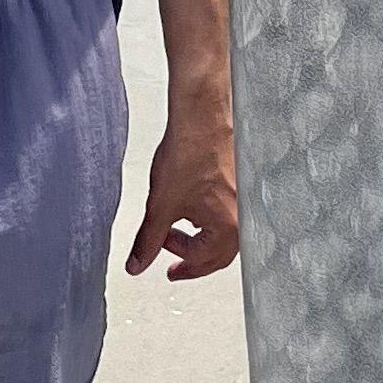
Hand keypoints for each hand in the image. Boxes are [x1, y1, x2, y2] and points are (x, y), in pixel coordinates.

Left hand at [125, 129, 238, 280]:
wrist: (201, 117)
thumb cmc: (189, 152)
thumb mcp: (160, 205)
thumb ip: (148, 241)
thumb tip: (137, 265)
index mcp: (228, 227)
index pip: (201, 260)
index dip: (177, 260)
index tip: (162, 260)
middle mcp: (244, 217)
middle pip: (219, 255)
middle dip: (193, 259)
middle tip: (175, 265)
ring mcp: (246, 201)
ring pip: (226, 237)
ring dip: (202, 241)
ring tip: (178, 234)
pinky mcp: (243, 186)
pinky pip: (231, 217)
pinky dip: (211, 223)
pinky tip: (194, 212)